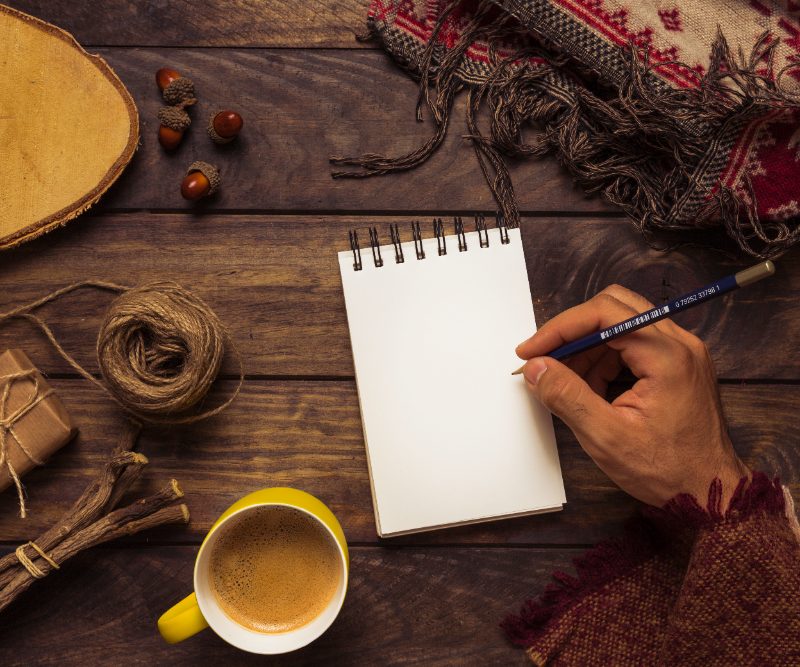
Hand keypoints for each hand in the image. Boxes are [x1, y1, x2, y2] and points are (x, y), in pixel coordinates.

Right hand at [516, 284, 748, 508]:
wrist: (710, 492)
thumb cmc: (667, 470)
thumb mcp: (606, 437)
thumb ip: (567, 396)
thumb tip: (535, 368)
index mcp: (667, 356)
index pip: (604, 313)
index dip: (560, 328)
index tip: (530, 350)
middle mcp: (679, 344)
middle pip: (613, 308)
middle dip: (572, 332)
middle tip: (543, 358)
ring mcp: (681, 352)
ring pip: (620, 324)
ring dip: (586, 347)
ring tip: (565, 382)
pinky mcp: (676, 364)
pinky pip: (632, 343)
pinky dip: (603, 358)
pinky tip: (589, 387)